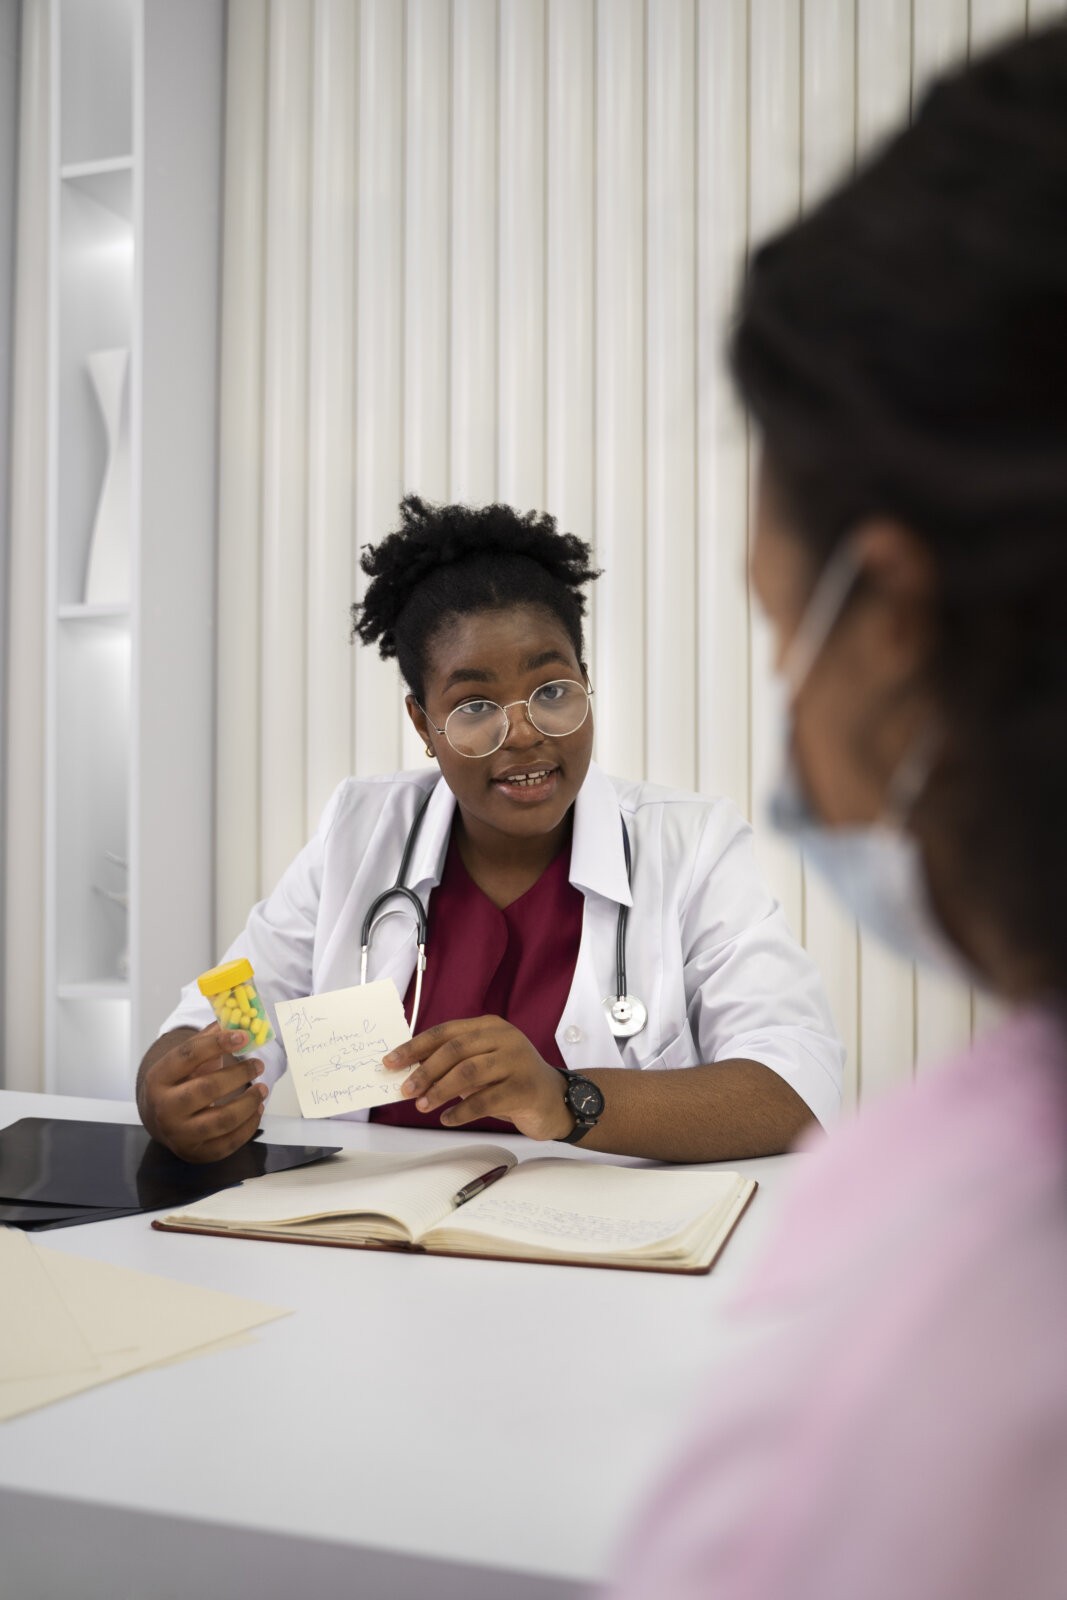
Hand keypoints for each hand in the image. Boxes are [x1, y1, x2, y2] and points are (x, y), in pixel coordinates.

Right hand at [137, 1024, 267, 1161]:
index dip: (218, 1043)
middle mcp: (164, 1108)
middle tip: (258, 1064)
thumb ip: (207, 1040)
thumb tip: (238, 1022)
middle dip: (239, 1074)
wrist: (159, 1119)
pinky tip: (257, 1110)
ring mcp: (179, 1134)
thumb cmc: (179, 1082)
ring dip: (249, 1102)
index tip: (243, 1036)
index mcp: (159, 1078)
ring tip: (263, 1089)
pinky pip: (228, 1143)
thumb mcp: (185, 1059)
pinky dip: (249, 1126)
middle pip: (207, 1088)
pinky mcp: (195, 1153)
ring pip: (221, 1120)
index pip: (189, 1056)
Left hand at [382, 1016, 574, 1140]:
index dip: (415, 1047)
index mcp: (489, 1026)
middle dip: (425, 1071)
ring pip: (468, 1073)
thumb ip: (453, 1063)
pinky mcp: (524, 1088)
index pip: (445, 1032)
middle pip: (455, 1051)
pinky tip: (448, 1119)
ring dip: (440, 1091)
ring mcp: (517, 1061)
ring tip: (422, 1105)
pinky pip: (485, 1100)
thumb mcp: (482, 1064)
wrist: (555, 1100)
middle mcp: (504, 1038)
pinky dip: (461, 1111)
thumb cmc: (510, 1082)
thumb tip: (410, 1073)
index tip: (391, 1062)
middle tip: (405, 1090)